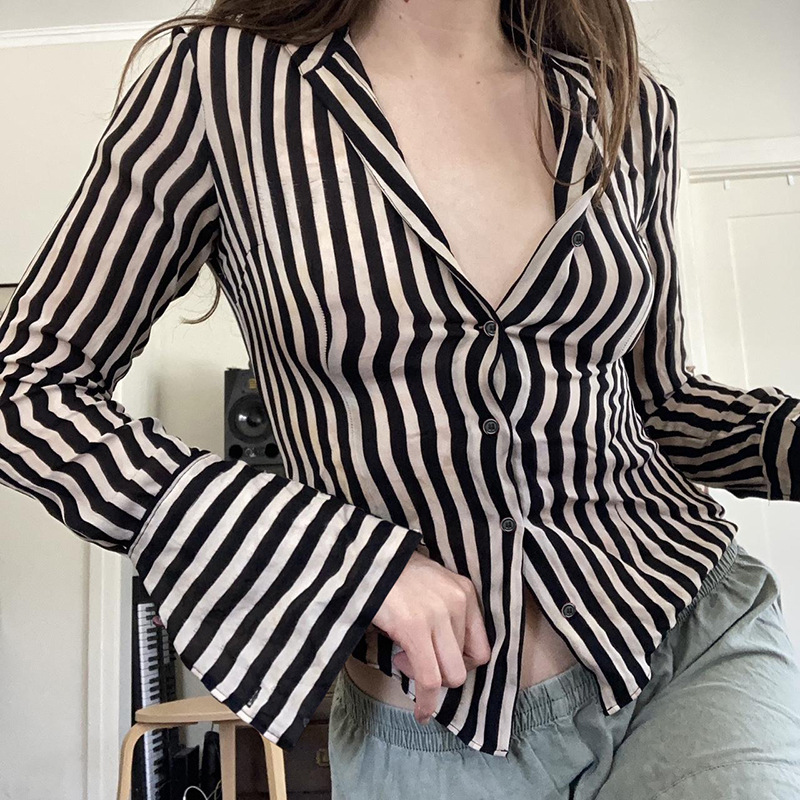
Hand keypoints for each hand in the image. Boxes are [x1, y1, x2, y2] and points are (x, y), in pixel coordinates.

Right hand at [371, 550, 491, 724]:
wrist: (363, 558)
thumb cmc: (391, 573)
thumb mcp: (429, 585)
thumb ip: (444, 613)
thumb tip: (442, 655)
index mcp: (464, 590)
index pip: (480, 647)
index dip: (460, 664)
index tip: (438, 662)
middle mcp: (457, 601)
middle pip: (466, 664)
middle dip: (443, 674)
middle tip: (417, 662)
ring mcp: (438, 615)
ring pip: (450, 676)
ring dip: (428, 680)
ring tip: (404, 660)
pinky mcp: (415, 628)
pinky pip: (429, 679)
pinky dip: (426, 702)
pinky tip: (420, 708)